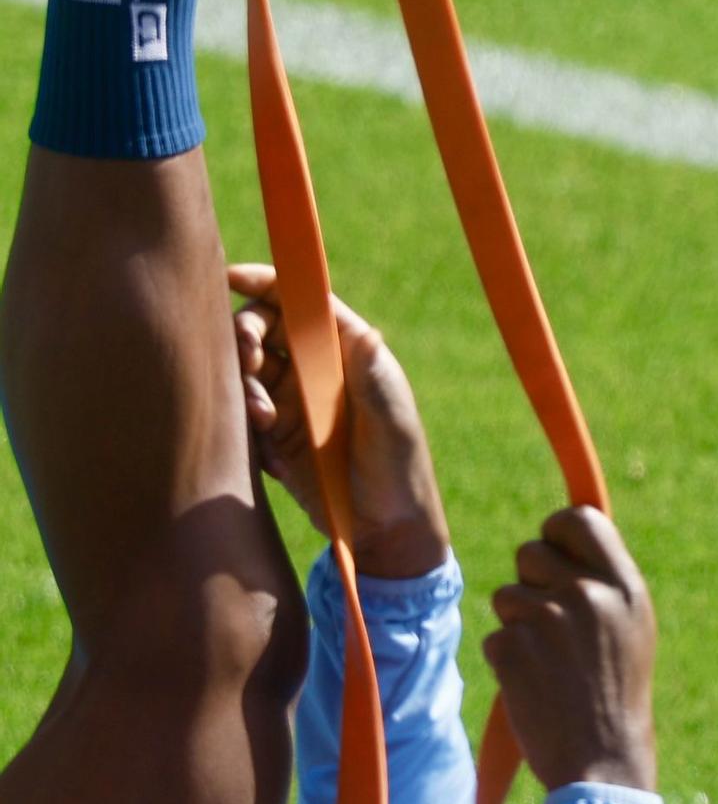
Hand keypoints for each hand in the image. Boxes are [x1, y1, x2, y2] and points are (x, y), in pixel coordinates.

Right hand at [228, 262, 449, 578]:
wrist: (386, 526)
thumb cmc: (399, 463)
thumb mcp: (391, 416)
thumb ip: (371, 374)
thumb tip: (367, 332)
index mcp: (344, 349)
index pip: (299, 301)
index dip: (265, 282)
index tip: (232, 277)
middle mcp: (312, 368)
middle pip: (261, 328)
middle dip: (246, 335)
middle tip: (249, 361)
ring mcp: (290, 401)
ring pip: (245, 372)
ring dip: (245, 386)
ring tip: (266, 419)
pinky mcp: (273, 437)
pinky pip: (240, 415)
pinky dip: (244, 422)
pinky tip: (267, 445)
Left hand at [482, 507, 657, 792]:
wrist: (603, 766)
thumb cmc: (618, 697)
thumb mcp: (633, 629)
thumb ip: (605, 581)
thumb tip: (565, 537)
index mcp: (624, 586)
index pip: (577, 518)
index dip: (556, 532)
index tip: (553, 554)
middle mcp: (587, 594)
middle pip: (529, 553)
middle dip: (531, 583)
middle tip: (552, 627)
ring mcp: (547, 620)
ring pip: (505, 596)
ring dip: (517, 626)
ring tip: (550, 666)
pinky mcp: (512, 649)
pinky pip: (494, 636)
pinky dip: (507, 660)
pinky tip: (535, 687)